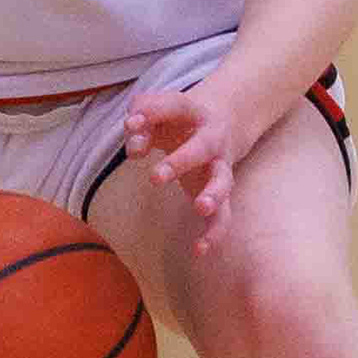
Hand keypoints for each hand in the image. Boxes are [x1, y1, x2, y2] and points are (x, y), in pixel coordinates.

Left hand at [123, 86, 244, 251]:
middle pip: (201, 148)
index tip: (132, 124)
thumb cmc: (178, 119)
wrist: (225, 121)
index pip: (175, 106)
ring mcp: (220, 168)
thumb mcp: (158, 110)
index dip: (153, 112)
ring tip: (201, 208)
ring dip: (214, 194)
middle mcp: (212, 140)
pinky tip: (199, 250)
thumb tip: (134, 144)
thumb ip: (141, 119)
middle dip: (180, 161)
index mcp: (194, 113)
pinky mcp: (221, 194)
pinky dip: (214, 233)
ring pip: (223, 182)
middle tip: (155, 177)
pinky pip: (223, 215)